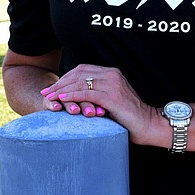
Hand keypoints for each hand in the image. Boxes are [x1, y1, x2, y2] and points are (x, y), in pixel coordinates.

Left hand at [39, 64, 163, 145]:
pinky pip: (87, 93)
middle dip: (60, 82)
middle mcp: (112, 75)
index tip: (53, 87)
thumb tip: (79, 97)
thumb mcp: (112, 101)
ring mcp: (112, 84)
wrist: (148, 125)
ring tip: (49, 96)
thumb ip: (98, 95)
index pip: (83, 70)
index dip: (66, 77)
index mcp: (112, 73)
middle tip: (46, 92)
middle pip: (79, 74)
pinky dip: (72, 95)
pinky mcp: (112, 96)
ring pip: (80, 82)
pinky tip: (62, 99)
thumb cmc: (130, 117)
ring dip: (62, 89)